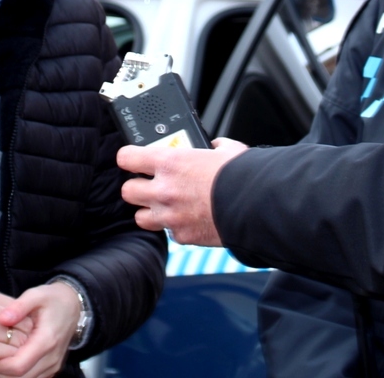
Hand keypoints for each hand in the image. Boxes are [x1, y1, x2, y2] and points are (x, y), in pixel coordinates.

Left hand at [0, 282, 79, 377]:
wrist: (73, 307)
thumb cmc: (52, 300)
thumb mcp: (36, 294)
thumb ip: (19, 306)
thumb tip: (2, 318)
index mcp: (46, 340)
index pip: (18, 366)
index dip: (0, 365)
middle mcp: (51, 358)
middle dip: (1, 372)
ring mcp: (53, 366)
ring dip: (8, 375)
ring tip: (2, 358)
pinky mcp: (52, 370)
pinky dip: (18, 376)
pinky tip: (13, 361)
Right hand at [0, 288, 31, 373]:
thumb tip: (16, 320)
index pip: (21, 309)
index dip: (21, 324)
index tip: (15, 333)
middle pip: (24, 325)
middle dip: (20, 337)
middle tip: (11, 346)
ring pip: (19, 342)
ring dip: (13, 351)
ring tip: (2, 354)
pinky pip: (9, 356)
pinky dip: (5, 360)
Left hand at [117, 137, 247, 245]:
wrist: (256, 206)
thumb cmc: (242, 176)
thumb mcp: (227, 150)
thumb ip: (213, 147)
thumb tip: (213, 147)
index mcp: (170, 163)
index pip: (126, 157)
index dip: (129, 158)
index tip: (134, 159)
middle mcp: (164, 190)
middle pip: (128, 191)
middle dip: (137, 187)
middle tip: (151, 184)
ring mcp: (170, 216)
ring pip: (141, 217)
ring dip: (151, 211)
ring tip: (166, 205)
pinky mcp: (183, 236)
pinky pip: (170, 232)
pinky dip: (177, 227)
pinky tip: (191, 219)